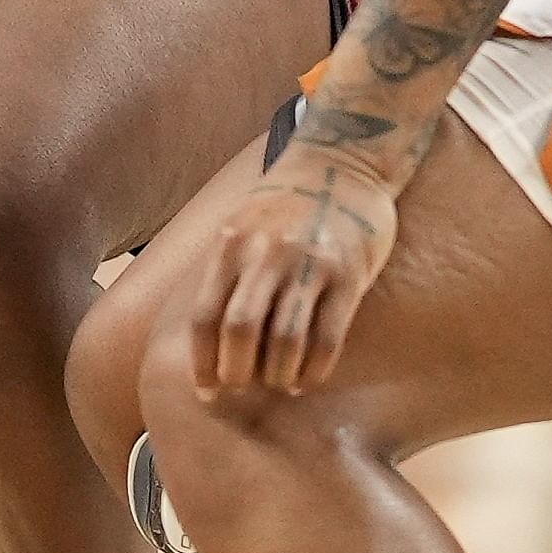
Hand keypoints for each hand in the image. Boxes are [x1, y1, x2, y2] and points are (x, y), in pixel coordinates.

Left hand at [184, 144, 403, 396]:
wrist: (346, 161)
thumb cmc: (288, 201)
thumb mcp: (243, 222)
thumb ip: (225, 268)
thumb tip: (204, 335)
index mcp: (233, 242)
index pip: (205, 314)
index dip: (202, 361)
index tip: (205, 391)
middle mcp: (267, 252)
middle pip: (240, 329)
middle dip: (235, 372)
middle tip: (239, 391)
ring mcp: (310, 262)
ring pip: (285, 338)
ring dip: (277, 374)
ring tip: (277, 385)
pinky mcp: (349, 273)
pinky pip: (328, 335)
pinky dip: (314, 368)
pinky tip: (307, 380)